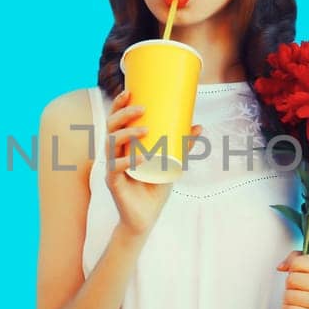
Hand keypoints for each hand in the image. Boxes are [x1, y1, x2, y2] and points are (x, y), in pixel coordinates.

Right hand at [103, 89, 201, 238]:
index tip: (130, 91)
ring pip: (110, 145)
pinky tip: (138, 157)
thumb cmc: (155, 188)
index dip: (119, 105)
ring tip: (144, 130)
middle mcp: (114, 153)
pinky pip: (115, 168)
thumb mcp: (172, 163)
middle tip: (142, 109)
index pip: (116, 120)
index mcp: (123, 145)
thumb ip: (182, 145)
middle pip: (110, 127)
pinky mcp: (113, 183)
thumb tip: (199, 125)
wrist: (146, 218)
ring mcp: (112, 168)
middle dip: (123, 115)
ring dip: (126, 134)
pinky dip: (126, 161)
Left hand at [277, 241, 308, 308]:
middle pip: (292, 279)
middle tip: (300, 291)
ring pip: (289, 295)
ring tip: (299, 302)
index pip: (298, 262)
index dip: (293, 270)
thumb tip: (281, 267)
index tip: (301, 276)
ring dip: (288, 300)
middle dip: (291, 286)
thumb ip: (300, 259)